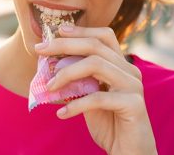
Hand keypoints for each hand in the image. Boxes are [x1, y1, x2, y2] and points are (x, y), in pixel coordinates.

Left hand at [35, 25, 156, 154]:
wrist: (129, 152)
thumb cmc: (107, 122)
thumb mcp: (88, 95)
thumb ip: (77, 79)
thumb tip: (50, 64)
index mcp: (120, 65)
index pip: (104, 36)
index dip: (81, 30)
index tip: (58, 30)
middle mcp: (130, 70)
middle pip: (95, 46)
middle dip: (64, 45)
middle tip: (40, 49)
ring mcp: (133, 86)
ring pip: (96, 65)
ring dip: (66, 73)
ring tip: (49, 87)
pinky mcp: (133, 105)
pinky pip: (98, 98)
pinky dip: (75, 105)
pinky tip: (61, 114)